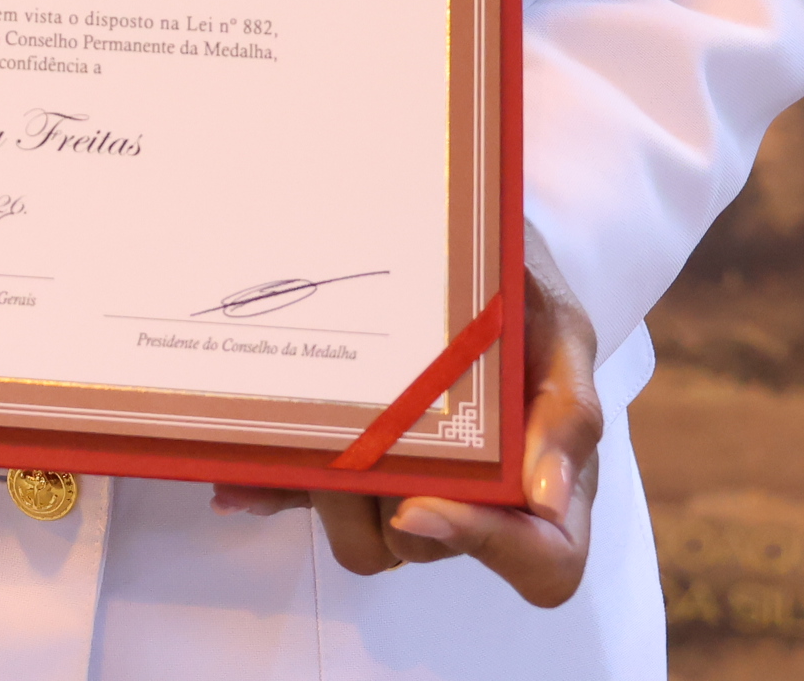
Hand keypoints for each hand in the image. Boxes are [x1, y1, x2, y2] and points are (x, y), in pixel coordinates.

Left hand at [211, 230, 606, 608]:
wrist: (458, 239)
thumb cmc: (520, 290)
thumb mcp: (559, 327)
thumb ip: (569, 408)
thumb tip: (549, 498)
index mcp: (544, 481)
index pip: (542, 564)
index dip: (486, 547)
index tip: (423, 502)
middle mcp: (473, 497)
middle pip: (426, 548)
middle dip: (385, 497)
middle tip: (359, 435)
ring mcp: (404, 485)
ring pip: (361, 538)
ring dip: (331, 493)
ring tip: (312, 433)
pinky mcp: (345, 466)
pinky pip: (301, 501)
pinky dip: (267, 491)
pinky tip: (235, 479)